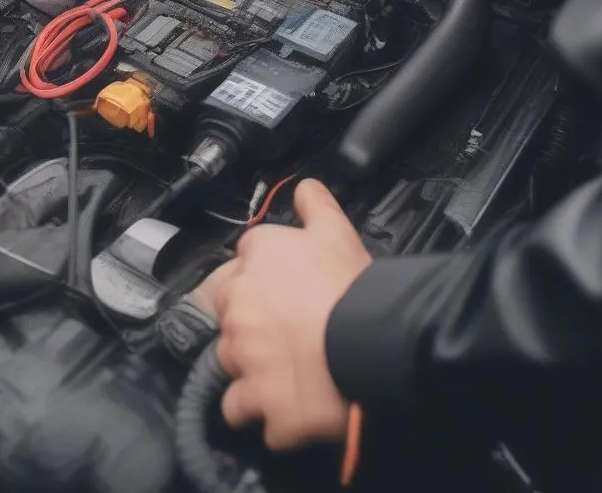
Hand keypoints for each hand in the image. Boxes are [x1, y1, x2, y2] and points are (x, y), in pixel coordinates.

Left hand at [209, 179, 372, 449]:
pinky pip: (245, 411)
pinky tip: (285, 407)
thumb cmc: (354, 287)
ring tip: (287, 374)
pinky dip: (261, 413)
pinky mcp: (257, 402)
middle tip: (286, 335)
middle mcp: (236, 306)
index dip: (259, 284)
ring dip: (251, 371)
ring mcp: (242, 358)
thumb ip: (315, 205)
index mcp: (252, 261)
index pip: (235, 268)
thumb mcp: (337, 231)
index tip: (279, 296)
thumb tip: (304, 188)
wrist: (373, 342)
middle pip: (228, 318)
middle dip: (249, 327)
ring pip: (230, 366)